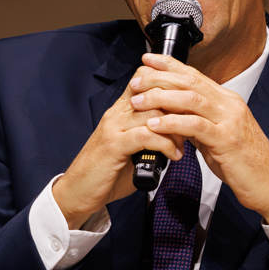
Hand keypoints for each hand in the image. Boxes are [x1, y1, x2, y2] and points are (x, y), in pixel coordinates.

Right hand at [50, 77, 183, 228]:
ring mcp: (113, 128)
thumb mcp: (131, 149)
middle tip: (191, 126)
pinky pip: (145, 135)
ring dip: (175, 128)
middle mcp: (116, 113)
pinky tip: (173, 156)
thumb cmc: (106, 173)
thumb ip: (150, 137)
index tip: (185, 104)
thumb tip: (177, 136)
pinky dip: (164, 144)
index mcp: (120, 110)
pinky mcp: (113, 145)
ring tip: (182, 145)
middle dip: (178, 108)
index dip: (167, 83)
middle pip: (153, 91)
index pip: (144, 78)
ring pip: (153, 112)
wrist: (77, 191)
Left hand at [127, 53, 268, 224]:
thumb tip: (174, 118)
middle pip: (190, 82)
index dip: (170, 65)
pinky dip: (172, 123)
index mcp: (226, 101)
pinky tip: (154, 125)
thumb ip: (197, 124)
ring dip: (161, 98)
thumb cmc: (242, 162)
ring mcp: (230, 120)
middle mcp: (229, 105)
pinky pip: (196, 126)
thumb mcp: (216, 137)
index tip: (147, 60)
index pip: (195, 76)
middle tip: (136, 80)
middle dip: (160, 78)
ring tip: (138, 101)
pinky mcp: (227, 140)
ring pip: (191, 100)